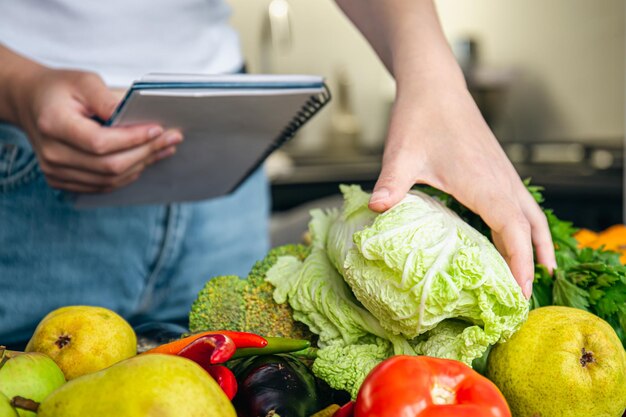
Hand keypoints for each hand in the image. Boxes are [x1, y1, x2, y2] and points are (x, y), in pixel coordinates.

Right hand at [15, 69, 181, 192]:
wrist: (32, 103)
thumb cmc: (60, 89)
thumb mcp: (84, 81)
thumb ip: (108, 99)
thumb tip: (136, 117)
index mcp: (54, 125)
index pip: (100, 142)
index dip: (133, 139)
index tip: (158, 129)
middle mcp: (52, 154)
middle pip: (109, 166)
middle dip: (146, 152)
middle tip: (173, 138)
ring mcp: (56, 172)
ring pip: (110, 179)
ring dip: (142, 164)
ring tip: (165, 148)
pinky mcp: (64, 181)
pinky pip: (103, 185)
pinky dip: (129, 174)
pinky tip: (146, 159)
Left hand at [368, 85, 555, 297]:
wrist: (434, 86)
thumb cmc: (420, 118)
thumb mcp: (402, 155)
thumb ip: (391, 184)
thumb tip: (375, 208)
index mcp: (484, 184)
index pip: (513, 232)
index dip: (518, 264)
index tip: (519, 294)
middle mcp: (501, 181)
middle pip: (530, 228)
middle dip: (532, 262)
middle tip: (528, 296)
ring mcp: (502, 173)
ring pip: (531, 214)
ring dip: (537, 242)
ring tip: (540, 271)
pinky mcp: (496, 167)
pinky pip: (521, 203)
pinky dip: (527, 225)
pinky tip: (515, 233)